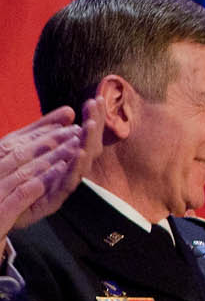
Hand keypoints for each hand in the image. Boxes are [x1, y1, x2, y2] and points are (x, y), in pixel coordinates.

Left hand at [0, 102, 102, 241]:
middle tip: (95, 111)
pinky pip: (67, 184)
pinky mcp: (53, 200)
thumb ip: (45, 128)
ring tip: (88, 128)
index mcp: (65, 158)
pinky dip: (74, 168)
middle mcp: (68, 171)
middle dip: (93, 129)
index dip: (91, 118)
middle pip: (88, 148)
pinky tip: (78, 153)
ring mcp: (62, 186)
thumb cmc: (12, 174)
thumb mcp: (25, 143)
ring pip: (81, 165)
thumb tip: (69, 111)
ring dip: (87, 146)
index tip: (94, 100)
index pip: (83, 135)